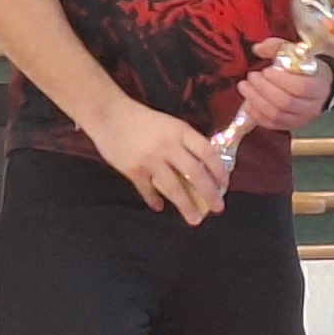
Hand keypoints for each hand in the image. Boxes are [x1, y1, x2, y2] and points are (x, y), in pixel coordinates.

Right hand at [89, 97, 225, 225]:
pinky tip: (159, 207)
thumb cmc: (143, 120)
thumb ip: (185, 143)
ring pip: (173, 187)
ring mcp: (150, 158)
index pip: (207, 152)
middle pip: (195, 172)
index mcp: (180, 131)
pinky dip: (154, 200)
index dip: (219, 170)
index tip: (224, 185)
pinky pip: (148, 190)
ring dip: (186, 205)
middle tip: (218, 208)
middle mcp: (168, 145)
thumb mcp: (169, 125)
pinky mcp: (133, 169)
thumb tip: (204, 169)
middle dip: (209, 193)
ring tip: (195, 219)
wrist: (109, 115)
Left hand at [233, 50, 333, 136]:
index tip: (266, 70)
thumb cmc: (306, 70)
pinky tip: (247, 101)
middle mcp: (311, 107)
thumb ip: (278, 47)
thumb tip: (257, 49)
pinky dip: (256, 113)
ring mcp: (300, 119)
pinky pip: (270, 124)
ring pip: (276, 114)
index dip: (280, 79)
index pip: (300, 87)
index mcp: (318, 86)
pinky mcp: (288, 126)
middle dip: (263, 88)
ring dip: (256, 100)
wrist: (319, 88)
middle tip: (251, 76)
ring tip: (244, 86)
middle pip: (285, 102)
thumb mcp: (297, 54)